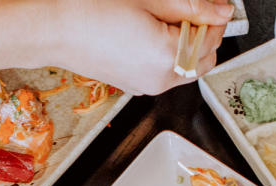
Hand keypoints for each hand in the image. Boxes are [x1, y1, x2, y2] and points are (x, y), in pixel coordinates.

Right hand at [49, 0, 233, 93]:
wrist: (55, 28)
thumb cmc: (91, 11)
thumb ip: (191, 7)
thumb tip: (219, 11)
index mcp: (167, 59)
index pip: (211, 40)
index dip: (215, 17)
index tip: (212, 3)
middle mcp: (159, 80)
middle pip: (203, 61)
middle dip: (203, 35)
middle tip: (190, 10)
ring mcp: (146, 86)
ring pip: (185, 69)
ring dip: (186, 46)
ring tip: (166, 20)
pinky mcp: (134, 85)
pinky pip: (164, 73)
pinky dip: (168, 56)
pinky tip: (152, 33)